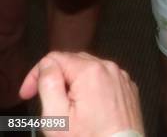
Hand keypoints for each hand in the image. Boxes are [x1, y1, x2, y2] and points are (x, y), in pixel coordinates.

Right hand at [19, 51, 143, 136]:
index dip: (36, 74)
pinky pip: (106, 79)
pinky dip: (93, 87)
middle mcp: (109, 67)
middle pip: (73, 61)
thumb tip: (46, 65)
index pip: (55, 58)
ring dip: (75, 82)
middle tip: (46, 101)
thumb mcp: (57, 118)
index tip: (28, 94)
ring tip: (68, 107)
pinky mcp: (128, 88)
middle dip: (56, 77)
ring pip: (90, 69)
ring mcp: (121, 77)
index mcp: (90, 71)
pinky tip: (89, 108)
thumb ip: (49, 85)